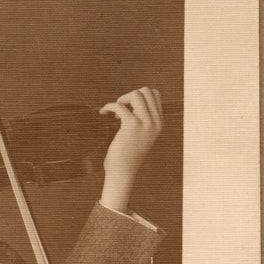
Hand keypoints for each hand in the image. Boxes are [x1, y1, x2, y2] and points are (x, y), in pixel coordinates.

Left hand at [99, 87, 163, 212]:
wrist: (123, 172)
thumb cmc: (127, 154)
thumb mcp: (141, 134)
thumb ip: (142, 118)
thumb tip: (132, 99)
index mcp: (159, 122)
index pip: (155, 95)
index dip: (139, 97)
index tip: (128, 109)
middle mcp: (156, 121)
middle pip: (146, 91)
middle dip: (130, 96)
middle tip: (120, 110)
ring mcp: (145, 123)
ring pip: (136, 94)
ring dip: (122, 100)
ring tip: (114, 113)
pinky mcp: (132, 126)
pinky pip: (120, 105)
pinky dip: (109, 106)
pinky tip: (103, 113)